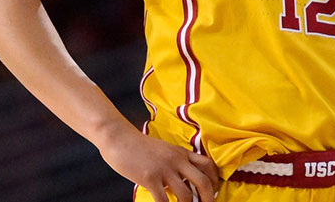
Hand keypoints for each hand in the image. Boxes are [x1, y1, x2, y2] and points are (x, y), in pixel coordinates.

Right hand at [97, 125, 220, 201]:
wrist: (120, 138)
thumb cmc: (139, 146)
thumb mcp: (164, 150)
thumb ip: (175, 161)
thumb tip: (182, 178)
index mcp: (182, 152)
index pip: (208, 164)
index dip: (215, 180)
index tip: (214, 190)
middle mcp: (177, 160)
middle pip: (203, 181)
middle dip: (209, 197)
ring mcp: (164, 169)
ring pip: (186, 194)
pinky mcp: (150, 178)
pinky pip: (164, 200)